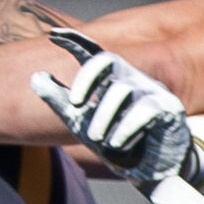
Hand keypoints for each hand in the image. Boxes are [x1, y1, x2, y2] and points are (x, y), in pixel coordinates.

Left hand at [30, 32, 189, 186]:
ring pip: (121, 90)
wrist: (148, 167)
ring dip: (102, 118)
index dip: (75, 41)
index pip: (93, 54)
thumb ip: (59, 100)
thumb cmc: (113, 139)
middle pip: (107, 60)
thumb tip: (34, 76)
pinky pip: (144, 110)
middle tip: (75, 103)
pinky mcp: (168, 108)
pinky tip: (116, 142)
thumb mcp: (79, 121)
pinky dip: (125, 129)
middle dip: (87, 79)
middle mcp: (131, 79)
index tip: (53, 36)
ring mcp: (151, 91)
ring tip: (96, 138)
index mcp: (110, 80)